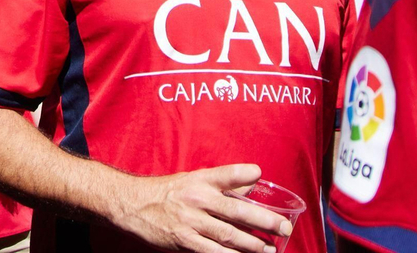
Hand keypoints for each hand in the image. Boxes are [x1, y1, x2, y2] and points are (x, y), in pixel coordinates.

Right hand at [111, 165, 290, 252]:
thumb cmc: (166, 192)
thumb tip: (250, 186)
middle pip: (236, 210)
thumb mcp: (191, 179)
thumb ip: (219, 184)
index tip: (258, 173)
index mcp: (200, 180)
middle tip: (283, 228)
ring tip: (270, 249)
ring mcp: (191, 221)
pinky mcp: (185, 241)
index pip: (225, 174)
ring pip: (228, 235)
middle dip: (264, 220)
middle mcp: (197, 198)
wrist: (133, 205)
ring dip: (253, 244)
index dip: (243, 173)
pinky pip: (213, 252)